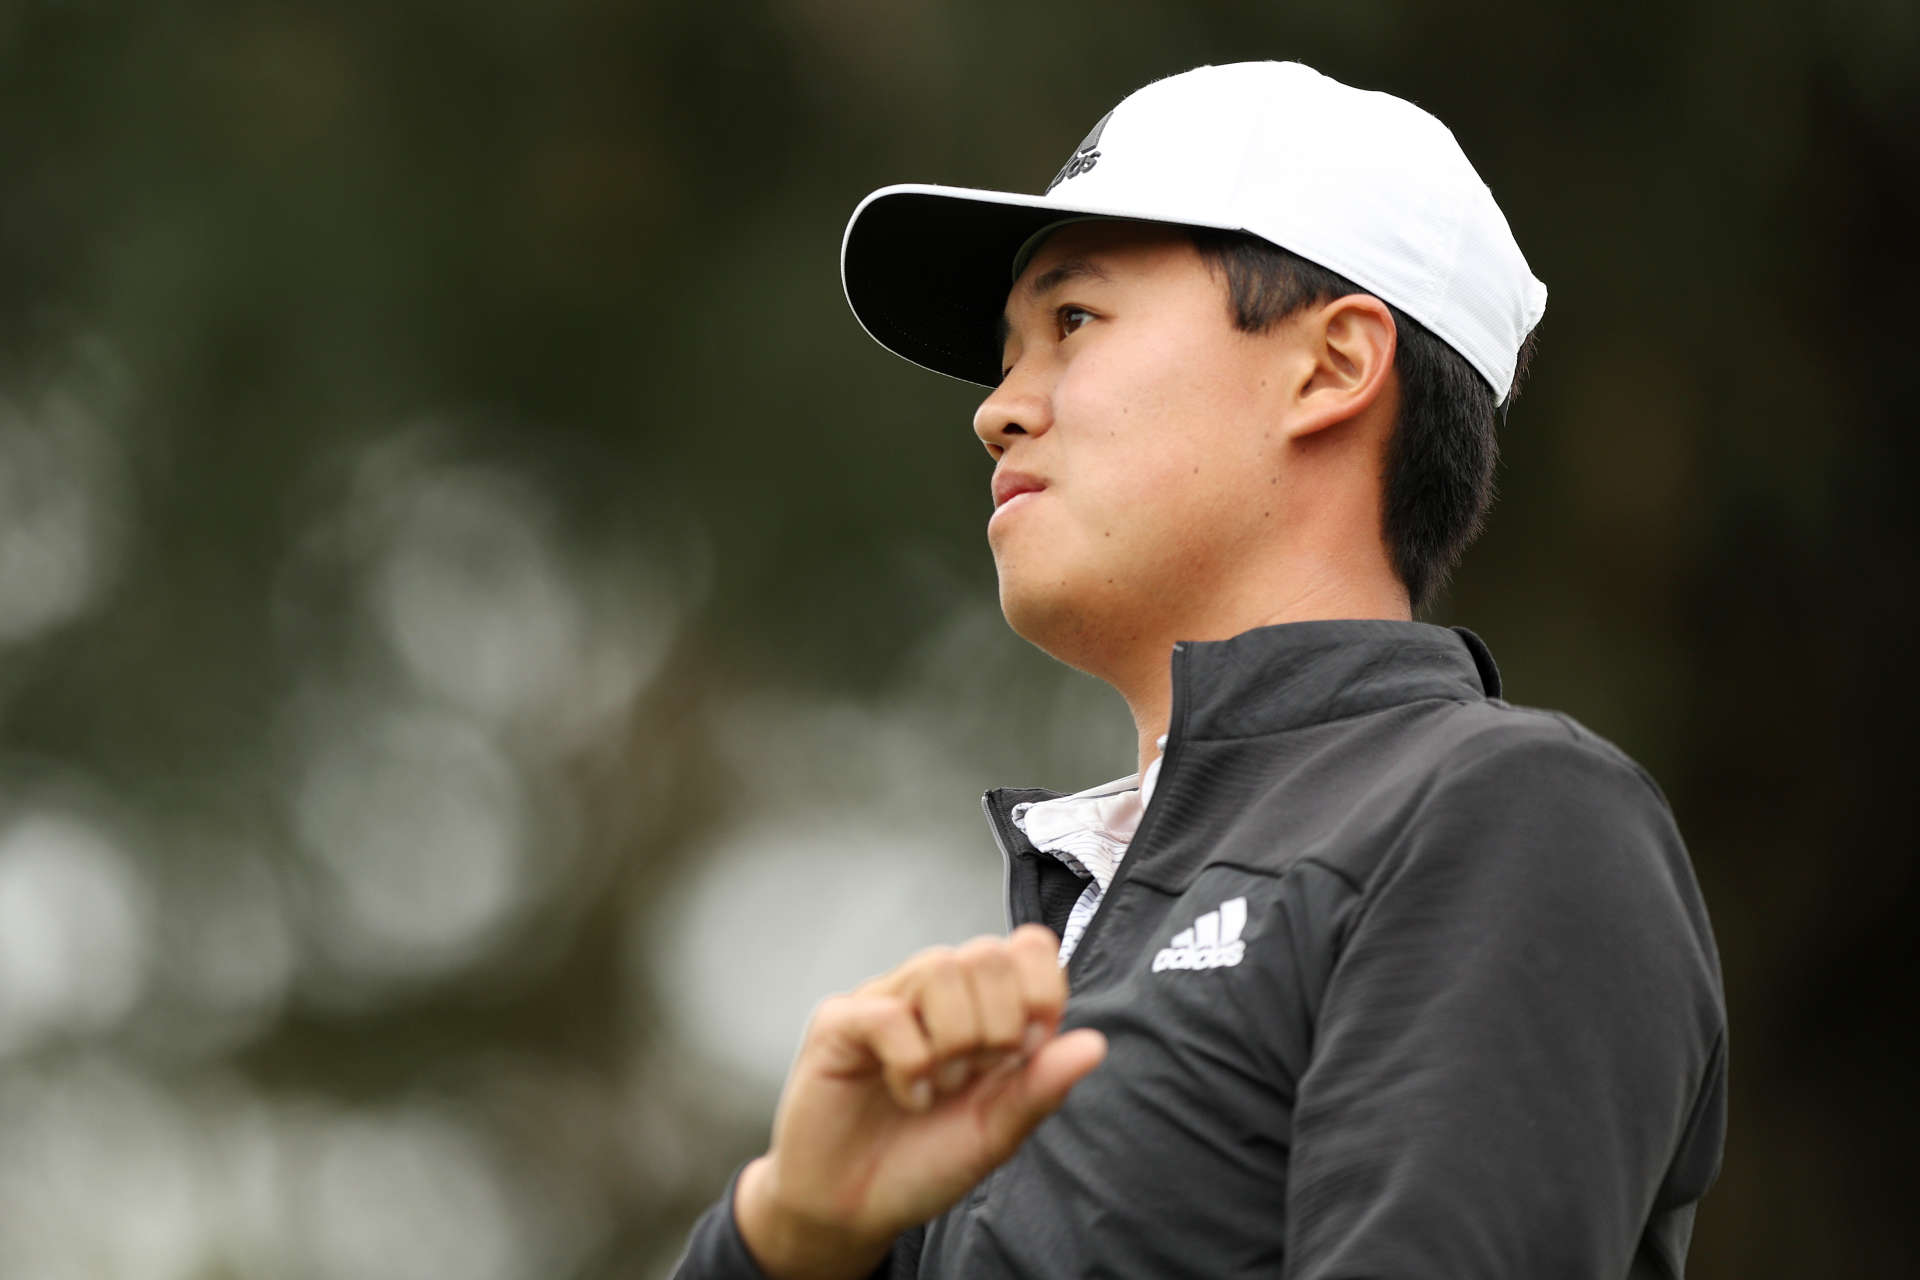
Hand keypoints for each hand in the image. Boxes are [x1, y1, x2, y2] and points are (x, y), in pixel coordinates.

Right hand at [734, 924, 1107, 1279]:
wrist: (852, 1209)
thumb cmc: (922, 1163)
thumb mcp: (996, 1134)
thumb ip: (1041, 1087)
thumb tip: (1094, 1044)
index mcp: (982, 1006)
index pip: (1028, 947)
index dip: (1041, 989)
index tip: (1028, 1048)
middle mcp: (935, 993)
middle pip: (986, 954)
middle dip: (998, 1024)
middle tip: (976, 1076)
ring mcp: (886, 1000)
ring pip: (939, 968)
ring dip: (954, 1041)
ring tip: (940, 1085)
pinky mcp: (840, 1023)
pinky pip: (888, 1014)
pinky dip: (911, 1064)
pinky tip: (909, 1095)